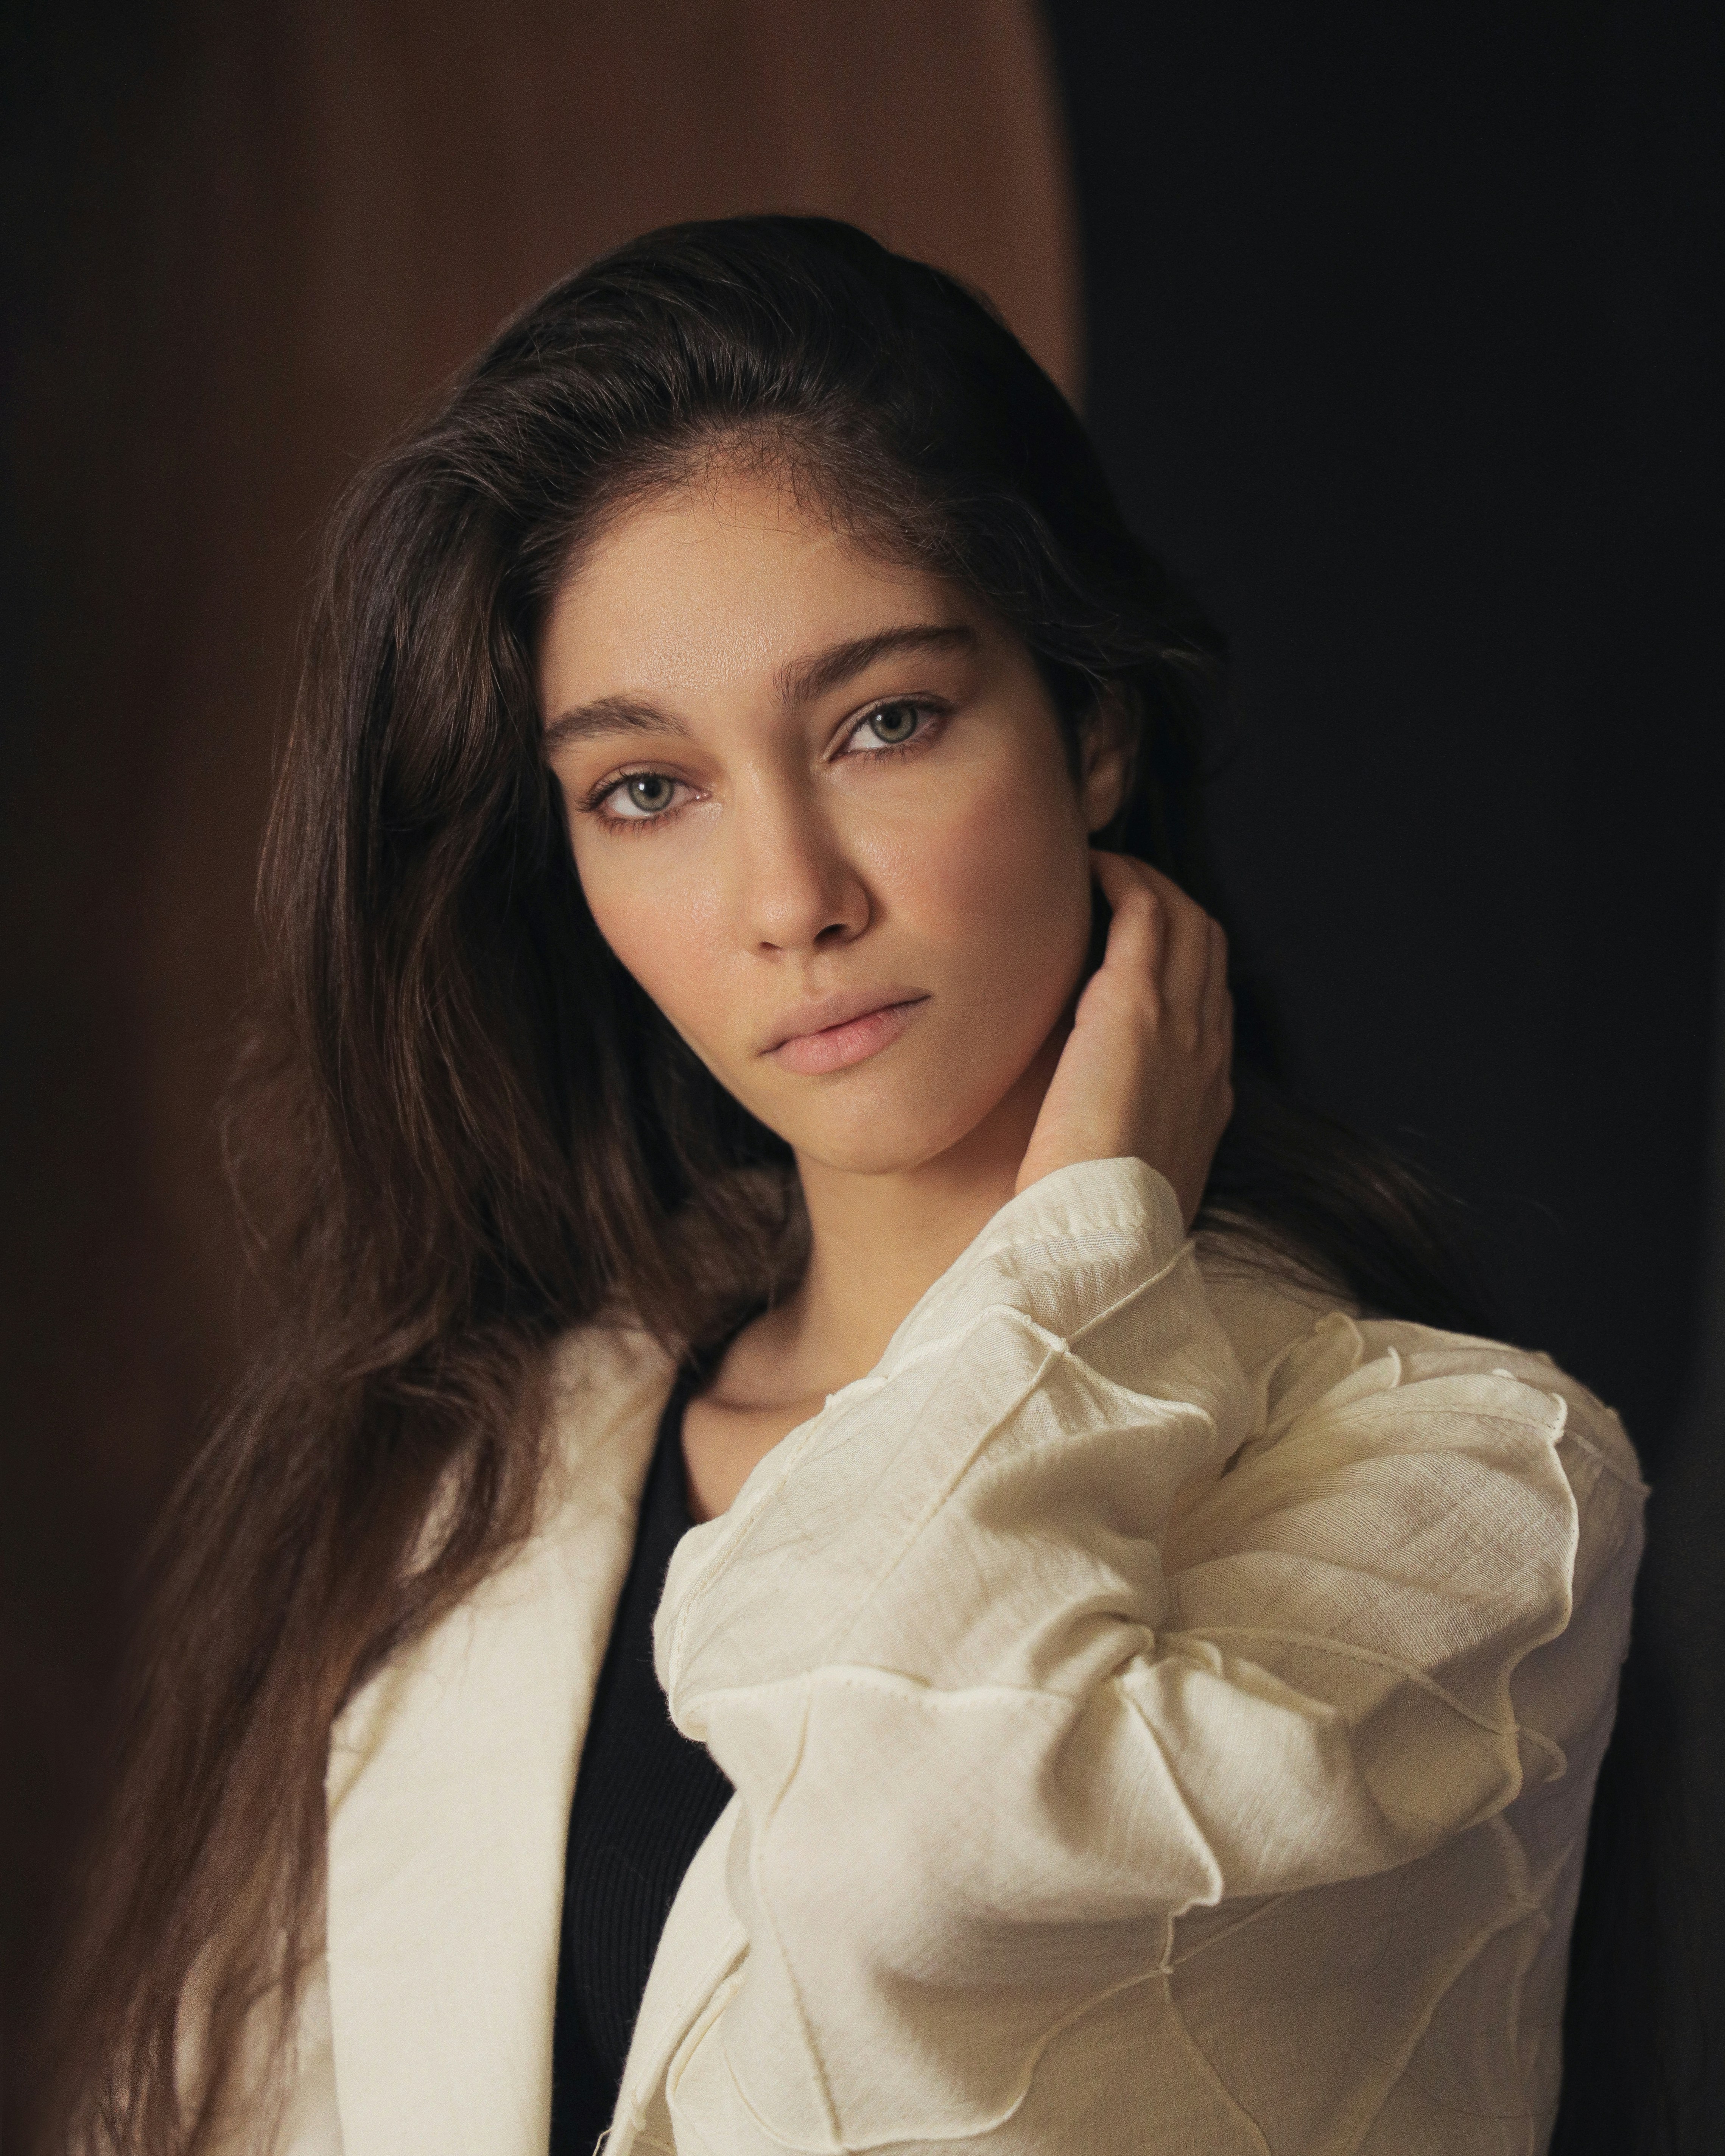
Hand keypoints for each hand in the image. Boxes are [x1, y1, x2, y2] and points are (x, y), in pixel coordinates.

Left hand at [1016, 852, 1233, 1225]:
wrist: (1102, 1240)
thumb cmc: (1097, 1225)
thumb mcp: (1130, 1183)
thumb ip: (1126, 1147)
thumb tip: (1090, 1139)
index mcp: (1207, 1097)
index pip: (1211, 1007)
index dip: (1182, 969)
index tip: (1137, 954)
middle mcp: (1206, 1052)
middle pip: (1210, 951)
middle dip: (1173, 911)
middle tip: (1120, 893)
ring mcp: (1180, 1024)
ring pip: (1186, 920)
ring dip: (1148, 883)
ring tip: (1104, 871)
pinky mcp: (1136, 1005)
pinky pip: (1145, 912)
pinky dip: (1124, 880)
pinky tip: (1090, 870)